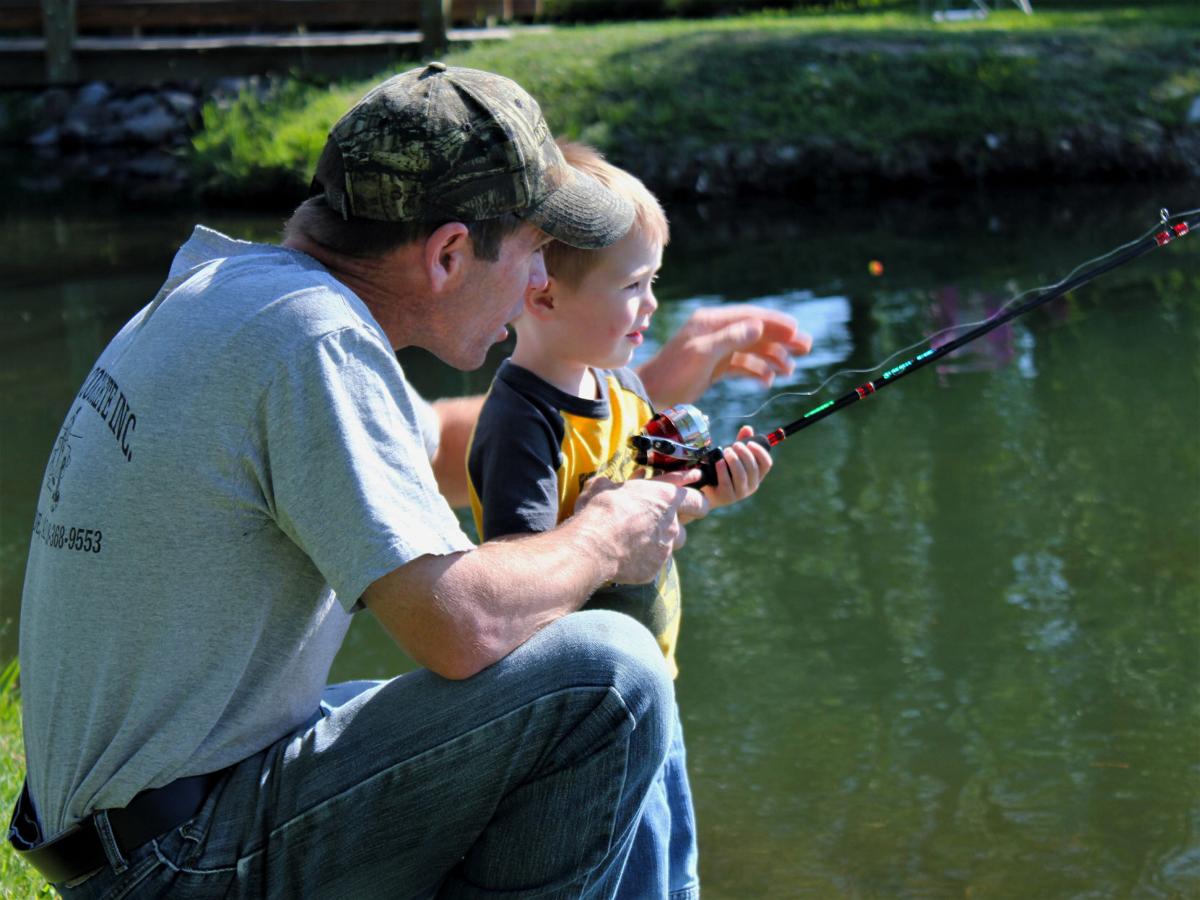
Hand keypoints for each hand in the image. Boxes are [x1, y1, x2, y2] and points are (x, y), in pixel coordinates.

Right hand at [574, 469, 707, 583]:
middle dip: (680, 520)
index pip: (696, 498)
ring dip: (662, 541)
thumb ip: (612, 484)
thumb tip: (608, 483)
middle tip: (666, 519)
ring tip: (641, 538)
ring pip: (672, 545)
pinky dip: (643, 559)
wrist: (593, 546)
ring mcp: (665, 548)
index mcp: (664, 497)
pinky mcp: (654, 568)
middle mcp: (671, 523)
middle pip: (688, 523)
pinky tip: (625, 556)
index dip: (697, 499)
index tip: (697, 497)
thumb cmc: (599, 510)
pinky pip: (653, 563)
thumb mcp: (602, 486)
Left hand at [637, 305, 813, 407]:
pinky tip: (768, 381)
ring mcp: (717, 349)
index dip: (775, 323)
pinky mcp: (716, 367)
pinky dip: (757, 371)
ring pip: (752, 350)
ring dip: (772, 358)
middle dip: (781, 340)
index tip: (796, 331)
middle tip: (805, 348)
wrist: (652, 394)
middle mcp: (716, 332)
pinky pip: (743, 365)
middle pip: (756, 332)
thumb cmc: (673, 372)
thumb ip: (730, 339)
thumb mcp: (702, 354)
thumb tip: (758, 326)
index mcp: (711, 322)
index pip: (750, 317)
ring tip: (790, 370)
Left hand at [702, 425, 772, 510]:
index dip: (760, 452)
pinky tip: (719, 462)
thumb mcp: (733, 455)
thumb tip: (747, 428)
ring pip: (741, 476)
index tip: (750, 443)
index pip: (766, 464)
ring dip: (734, 461)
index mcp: (756, 475)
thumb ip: (741, 442)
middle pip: (753, 468)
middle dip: (744, 454)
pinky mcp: (726, 497)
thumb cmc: (723, 470)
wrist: (707, 490)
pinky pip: (727, 483)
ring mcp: (740, 493)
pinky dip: (723, 471)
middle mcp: (751, 485)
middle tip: (735, 445)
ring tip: (726, 451)